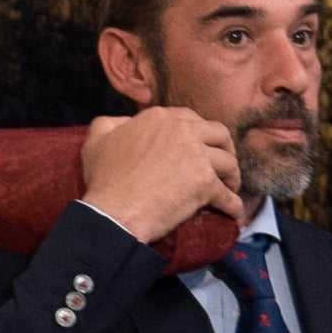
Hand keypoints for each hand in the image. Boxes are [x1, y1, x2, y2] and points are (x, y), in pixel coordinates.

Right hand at [78, 108, 244, 243]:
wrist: (115, 211)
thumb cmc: (105, 177)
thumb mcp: (96, 139)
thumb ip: (111, 123)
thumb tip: (124, 123)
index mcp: (159, 118)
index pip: (190, 118)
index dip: (199, 132)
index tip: (199, 146)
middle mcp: (183, 131)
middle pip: (219, 134)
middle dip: (225, 148)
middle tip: (222, 164)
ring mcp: (198, 157)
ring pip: (230, 163)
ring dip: (232, 177)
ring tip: (229, 188)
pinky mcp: (206, 184)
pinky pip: (229, 197)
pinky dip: (234, 207)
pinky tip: (234, 214)